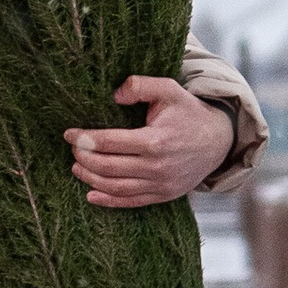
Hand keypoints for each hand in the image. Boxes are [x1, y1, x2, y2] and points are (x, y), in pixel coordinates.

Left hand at [66, 75, 234, 208]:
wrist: (218, 141)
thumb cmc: (188, 113)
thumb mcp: (169, 89)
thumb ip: (141, 85)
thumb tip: (115, 94)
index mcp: (156, 140)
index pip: (110, 142)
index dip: (85, 139)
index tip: (69, 134)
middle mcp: (157, 166)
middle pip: (109, 167)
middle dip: (85, 159)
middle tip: (72, 150)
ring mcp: (161, 184)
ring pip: (117, 187)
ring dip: (92, 179)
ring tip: (76, 168)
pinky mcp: (164, 195)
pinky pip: (132, 202)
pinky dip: (109, 201)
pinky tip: (91, 195)